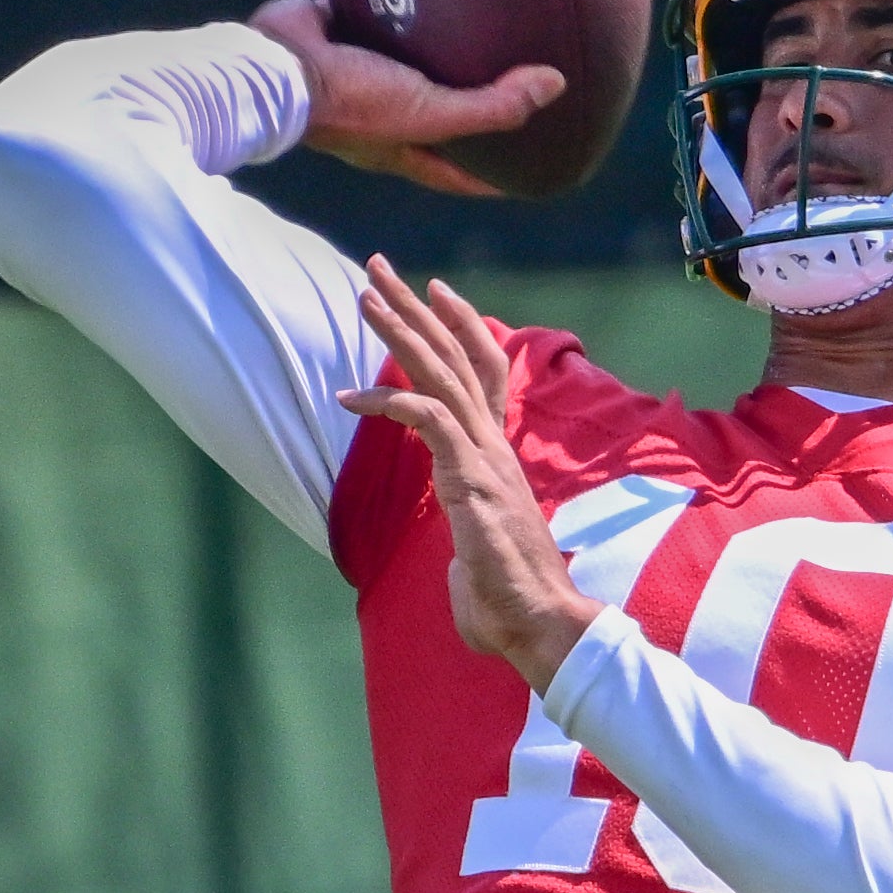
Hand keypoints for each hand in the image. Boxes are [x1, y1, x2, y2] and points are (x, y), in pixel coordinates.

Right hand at [249, 0, 564, 196]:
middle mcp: (378, 113)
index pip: (456, 173)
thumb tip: (556, 86)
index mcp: (399, 145)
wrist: (276, 64)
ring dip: (430, 46)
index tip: (529, 175)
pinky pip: (369, 7)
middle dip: (466, 105)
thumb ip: (491, 106)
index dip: (491, 179)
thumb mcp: (428, 113)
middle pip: (432, 114)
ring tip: (470, 20)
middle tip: (508, 88)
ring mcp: (354, 71)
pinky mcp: (335, 28)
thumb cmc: (352, 103)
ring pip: (403, 60)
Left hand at [336, 256, 600, 689]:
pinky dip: (389, 398)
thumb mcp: (479, 560)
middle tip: (380, 267)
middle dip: (416, 308)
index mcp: (497, 457)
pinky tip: (351, 396)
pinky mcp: (471, 476)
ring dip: (401, 331)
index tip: (433, 293)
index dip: (459, 328)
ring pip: (442, 373)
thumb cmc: (509, 606)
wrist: (541, 625)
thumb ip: (467, 548)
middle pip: (457, 356)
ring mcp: (486, 458)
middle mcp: (494, 446)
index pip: (483, 374)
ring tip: (365, 296)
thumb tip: (461, 568)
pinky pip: (427, 417)